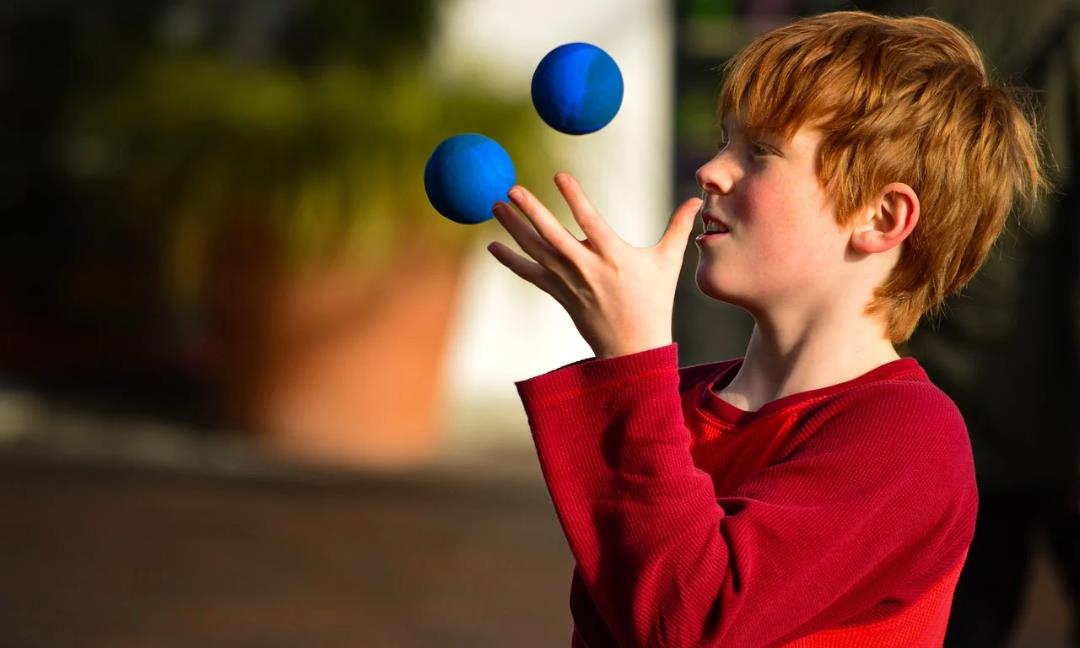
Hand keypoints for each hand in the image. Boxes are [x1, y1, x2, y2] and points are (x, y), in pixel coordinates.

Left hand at [487, 172, 701, 359]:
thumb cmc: (654, 302)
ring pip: (536, 251)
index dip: (574, 197)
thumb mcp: (669, 264)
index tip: (559, 175)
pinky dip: (511, 260)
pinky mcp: (559, 294)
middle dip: (530, 211)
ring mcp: (569, 283)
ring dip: (514, 228)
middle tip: (512, 188)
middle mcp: (587, 268)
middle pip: (552, 235)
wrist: (632, 347)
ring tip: (495, 205)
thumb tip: (696, 200)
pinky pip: (530, 274)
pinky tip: (493, 245)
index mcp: (614, 257)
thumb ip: (678, 228)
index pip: (590, 220)